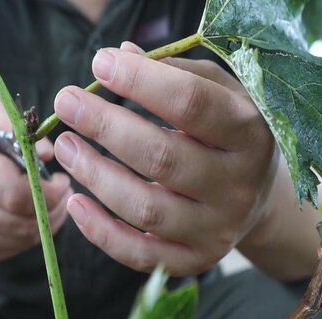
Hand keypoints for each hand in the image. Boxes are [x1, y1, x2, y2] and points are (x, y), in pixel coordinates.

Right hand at [0, 92, 71, 264]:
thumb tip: (46, 152)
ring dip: (48, 221)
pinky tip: (33, 214)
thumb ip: (15, 121)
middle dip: (54, 206)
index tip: (62, 180)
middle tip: (64, 190)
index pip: (16, 192)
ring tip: (52, 200)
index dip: (49, 191)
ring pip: (25, 238)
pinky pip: (17, 248)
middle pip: (23, 220)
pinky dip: (33, 233)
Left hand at [53, 43, 278, 275]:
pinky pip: (140, 254)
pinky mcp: (195, 259)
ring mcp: (217, 229)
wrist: (256, 197)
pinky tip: (75, 202)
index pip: (190, 104)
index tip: (99, 64)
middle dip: (104, 127)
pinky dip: (101, 232)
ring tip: (66, 147)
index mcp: (249, 134)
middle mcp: (237, 186)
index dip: (140, 81)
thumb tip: (122, 54)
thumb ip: (176, 74)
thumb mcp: (219, 95)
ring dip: (95, 176)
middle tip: (66, 103)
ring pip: (145, 209)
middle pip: (161, 158)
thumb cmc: (227, 136)